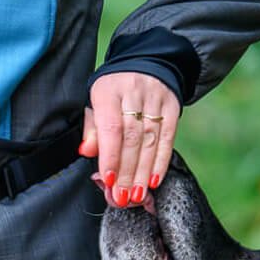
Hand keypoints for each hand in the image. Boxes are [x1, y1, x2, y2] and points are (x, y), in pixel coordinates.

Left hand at [77, 72, 179, 206]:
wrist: (144, 62)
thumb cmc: (113, 91)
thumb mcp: (95, 102)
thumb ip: (91, 128)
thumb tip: (87, 151)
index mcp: (108, 91)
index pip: (111, 128)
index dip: (110, 156)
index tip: (107, 180)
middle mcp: (134, 92)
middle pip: (131, 137)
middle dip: (126, 171)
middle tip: (122, 196)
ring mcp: (156, 99)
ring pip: (150, 140)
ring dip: (143, 171)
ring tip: (137, 195)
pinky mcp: (172, 106)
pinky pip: (168, 137)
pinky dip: (161, 161)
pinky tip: (155, 180)